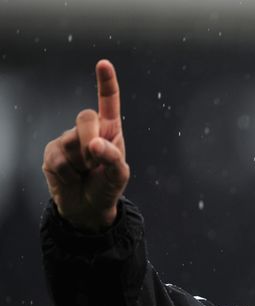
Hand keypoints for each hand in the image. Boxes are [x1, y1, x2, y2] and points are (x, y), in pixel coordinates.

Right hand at [42, 60, 128, 231]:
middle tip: (96, 159)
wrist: (88, 208)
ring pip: (71, 143)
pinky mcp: (52, 153)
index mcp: (110, 130)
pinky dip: (68, 173)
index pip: (108, 102)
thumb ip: (113, 158)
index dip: (106, 83)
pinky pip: (58, 160)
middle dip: (91, 137)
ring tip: (85, 174)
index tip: (103, 64)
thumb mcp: (119, 175)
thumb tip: (95, 144)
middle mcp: (88, 131)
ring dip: (81, 164)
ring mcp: (67, 140)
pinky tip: (72, 178)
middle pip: (85, 117)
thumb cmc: (108, 187)